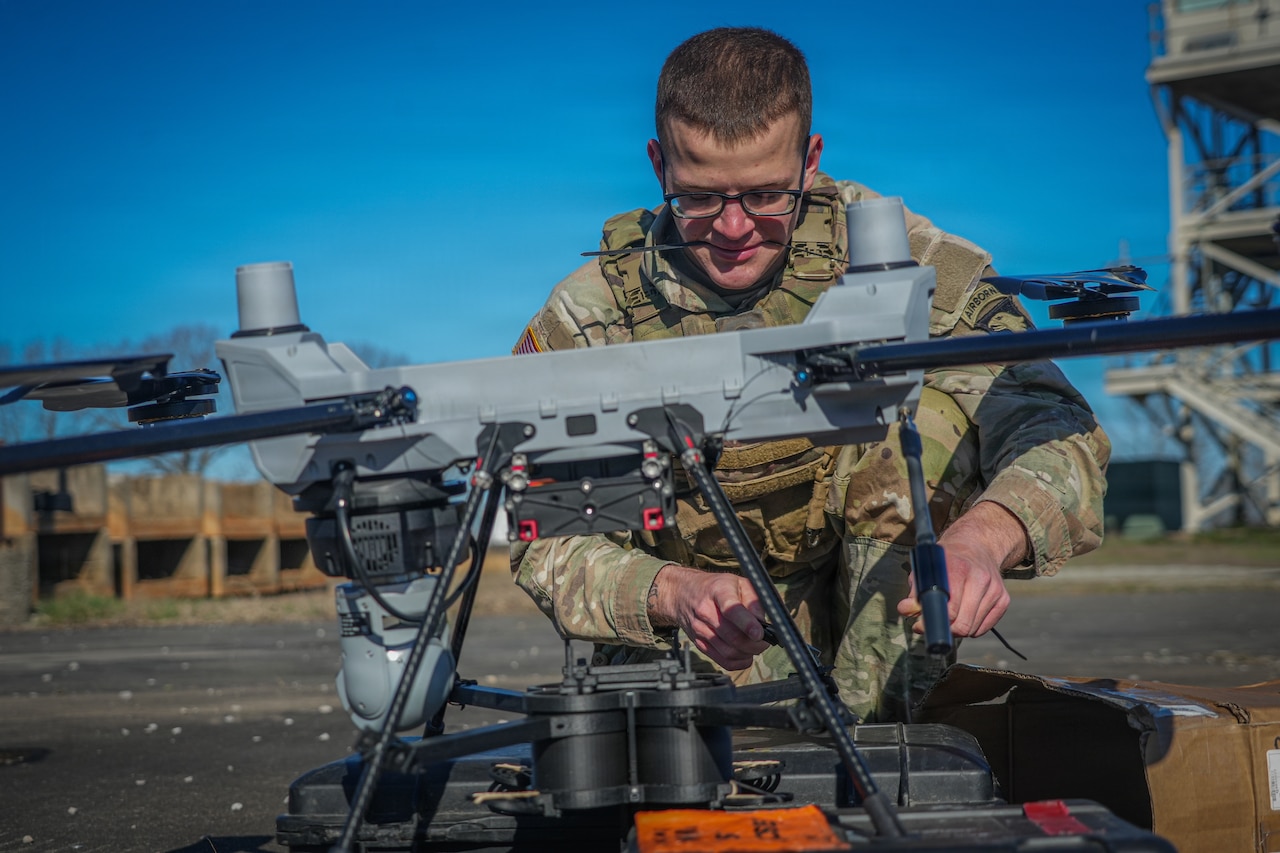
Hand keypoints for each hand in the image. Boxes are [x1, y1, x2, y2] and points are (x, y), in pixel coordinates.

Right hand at [649, 565, 768, 669]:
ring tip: (755, 646)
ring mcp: (700, 629)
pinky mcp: (699, 642)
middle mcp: (706, 611)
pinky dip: (738, 662)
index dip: (747, 624)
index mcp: (719, 591)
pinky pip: (721, 660)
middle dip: (754, 644)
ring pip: (728, 652)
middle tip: (764, 642)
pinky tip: (745, 655)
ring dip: (747, 654)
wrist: (683, 592)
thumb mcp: (737, 582)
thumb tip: (763, 622)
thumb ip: (753, 599)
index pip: (731, 609)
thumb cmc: (715, 587)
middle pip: (733, 637)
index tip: (759, 633)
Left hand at [897, 502, 1024, 637]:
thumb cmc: (947, 559)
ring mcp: (995, 589)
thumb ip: (914, 590)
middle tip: (932, 623)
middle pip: (963, 624)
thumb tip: (905, 610)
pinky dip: (972, 627)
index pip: (949, 609)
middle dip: (944, 629)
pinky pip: (985, 627)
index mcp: (959, 568)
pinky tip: (963, 614)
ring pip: (973, 629)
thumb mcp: (926, 568)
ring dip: (957, 629)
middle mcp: (980, 578)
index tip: (921, 625)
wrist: (977, 545)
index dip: (933, 622)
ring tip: (947, 617)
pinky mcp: (1004, 599)